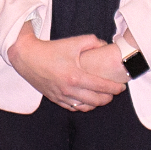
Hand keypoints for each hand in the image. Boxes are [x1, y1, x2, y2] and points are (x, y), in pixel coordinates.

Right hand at [7, 25, 125, 111]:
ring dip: (97, 103)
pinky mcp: (55, 99)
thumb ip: (92, 42)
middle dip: (109, 98)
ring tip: (103, 97)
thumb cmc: (51, 49)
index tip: (122, 87)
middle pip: (96, 100)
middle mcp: (69, 89)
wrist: (28, 58)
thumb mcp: (73, 42)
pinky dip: (83, 106)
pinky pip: (73, 108)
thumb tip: (105, 45)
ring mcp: (61, 96)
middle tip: (115, 92)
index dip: (114, 88)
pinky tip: (88, 101)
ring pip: (85, 107)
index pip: (101, 86)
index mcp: (76, 76)